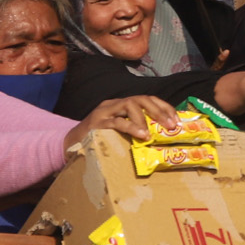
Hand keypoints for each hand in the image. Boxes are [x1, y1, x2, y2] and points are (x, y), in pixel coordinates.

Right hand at [63, 96, 179, 149]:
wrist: (68, 145)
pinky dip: (131, 127)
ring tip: (151, 134)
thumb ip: (134, 130)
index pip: (146, 99)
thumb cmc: (98, 141)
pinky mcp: (97, 123)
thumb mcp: (118, 132)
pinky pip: (117, 121)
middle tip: (171, 126)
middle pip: (140, 98)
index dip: (163, 108)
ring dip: (144, 118)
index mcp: (121, 105)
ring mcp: (104, 111)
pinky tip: (141, 136)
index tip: (176, 121)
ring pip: (129, 104)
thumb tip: (159, 138)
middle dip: (159, 111)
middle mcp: (113, 104)